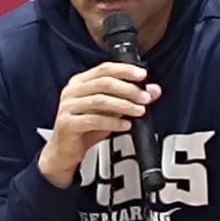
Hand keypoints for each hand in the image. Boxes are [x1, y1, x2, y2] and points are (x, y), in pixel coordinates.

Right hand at [37, 63, 161, 186]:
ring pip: (99, 100)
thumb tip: (154, 90)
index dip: (125, 70)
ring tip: (139, 111)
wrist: (65, 151)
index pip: (104, 69)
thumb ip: (130, 98)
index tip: (142, 76)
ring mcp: (68, 107)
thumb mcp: (112, 111)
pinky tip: (125, 124)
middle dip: (128, 89)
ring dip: (123, 105)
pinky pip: (93, 120)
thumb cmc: (87, 127)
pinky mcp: (67, 124)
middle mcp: (72, 91)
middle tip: (145, 97)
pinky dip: (112, 122)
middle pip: (103, 83)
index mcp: (80, 82)